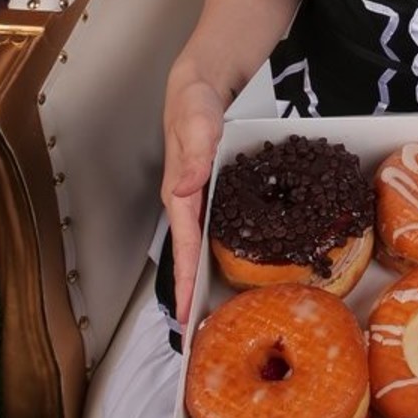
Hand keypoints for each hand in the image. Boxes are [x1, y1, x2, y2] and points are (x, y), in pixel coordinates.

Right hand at [162, 76, 225, 326]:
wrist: (200, 85)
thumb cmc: (194, 103)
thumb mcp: (196, 122)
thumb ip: (193, 153)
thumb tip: (187, 187)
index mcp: (181, 193)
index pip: (183, 246)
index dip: (186, 281)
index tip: (187, 315)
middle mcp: (189, 201)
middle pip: (189, 256)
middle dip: (192, 294)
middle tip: (199, 333)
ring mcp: (202, 199)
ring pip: (202, 247)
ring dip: (205, 279)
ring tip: (213, 314)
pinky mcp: (215, 193)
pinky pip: (216, 230)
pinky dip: (219, 254)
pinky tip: (235, 269)